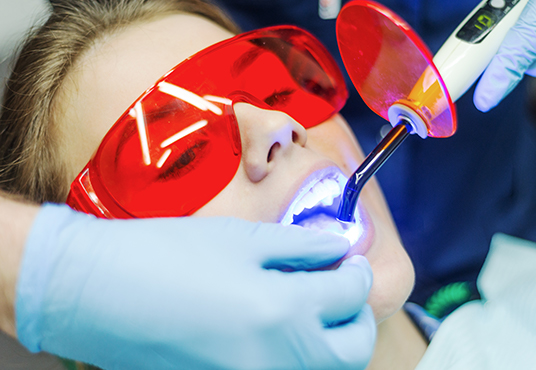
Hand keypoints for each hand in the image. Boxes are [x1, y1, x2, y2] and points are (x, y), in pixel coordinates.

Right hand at [16, 204, 374, 369]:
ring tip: (314, 307)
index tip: (351, 263)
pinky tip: (280, 326)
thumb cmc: (165, 256)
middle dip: (358, 320)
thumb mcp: (241, 239)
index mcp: (283, 313)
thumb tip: (341, 248)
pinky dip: (298, 355)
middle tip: (344, 290)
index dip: (358, 275)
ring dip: (333, 342)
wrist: (99, 295)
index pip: (352, 298)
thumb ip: (302, 246)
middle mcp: (277, 360)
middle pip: (352, 352)